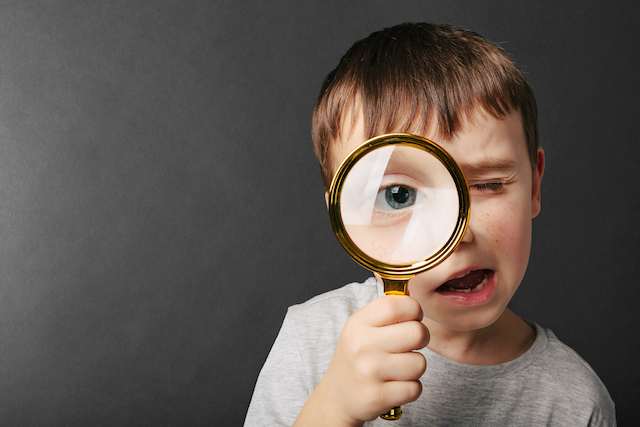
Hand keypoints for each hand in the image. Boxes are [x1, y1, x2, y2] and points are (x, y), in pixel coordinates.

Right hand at [294, 295, 428, 425]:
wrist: (336, 396)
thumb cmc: (357, 357)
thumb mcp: (361, 327)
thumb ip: (386, 312)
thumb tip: (415, 298)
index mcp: (359, 323)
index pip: (398, 305)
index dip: (414, 309)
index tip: (412, 317)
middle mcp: (362, 345)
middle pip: (417, 332)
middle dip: (421, 338)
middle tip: (410, 344)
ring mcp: (369, 372)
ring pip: (420, 363)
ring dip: (415, 367)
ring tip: (398, 367)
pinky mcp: (378, 397)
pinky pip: (415, 388)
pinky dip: (410, 388)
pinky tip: (395, 385)